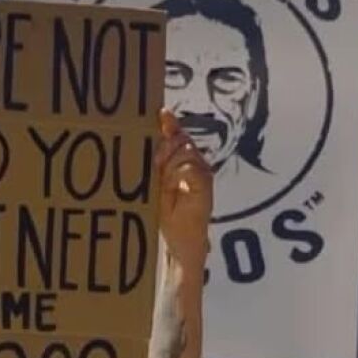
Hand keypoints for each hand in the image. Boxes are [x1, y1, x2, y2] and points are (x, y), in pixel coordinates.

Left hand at [156, 109, 212, 274]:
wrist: (180, 244)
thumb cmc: (166, 218)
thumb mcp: (155, 186)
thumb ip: (155, 163)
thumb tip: (152, 139)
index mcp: (181, 163)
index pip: (176, 136)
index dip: (168, 124)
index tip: (160, 113)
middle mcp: (195, 164)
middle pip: (179, 141)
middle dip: (164, 151)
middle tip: (157, 169)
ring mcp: (202, 173)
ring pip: (184, 152)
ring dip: (169, 166)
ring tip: (165, 185)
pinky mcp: (205, 185)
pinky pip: (190, 167)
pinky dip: (179, 174)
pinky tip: (174, 186)